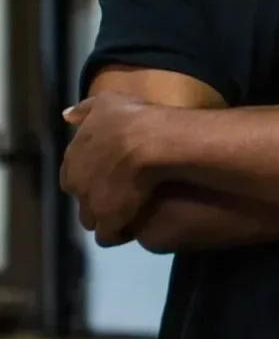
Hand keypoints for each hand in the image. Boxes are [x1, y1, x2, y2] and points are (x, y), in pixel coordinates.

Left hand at [60, 91, 161, 246]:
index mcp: (73, 158)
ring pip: (94, 220)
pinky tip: (135, 222)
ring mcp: (92, 206)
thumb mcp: (106, 102)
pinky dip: (119, 233)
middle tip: (123, 189)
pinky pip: (110, 236)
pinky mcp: (110, 223)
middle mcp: (77, 185)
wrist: (153, 142)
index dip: (91, 174)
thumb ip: (85, 110)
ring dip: (108, 216)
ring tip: (131, 209)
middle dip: (98, 197)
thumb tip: (66, 116)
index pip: (73, 175)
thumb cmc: (131, 118)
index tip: (110, 171)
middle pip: (83, 198)